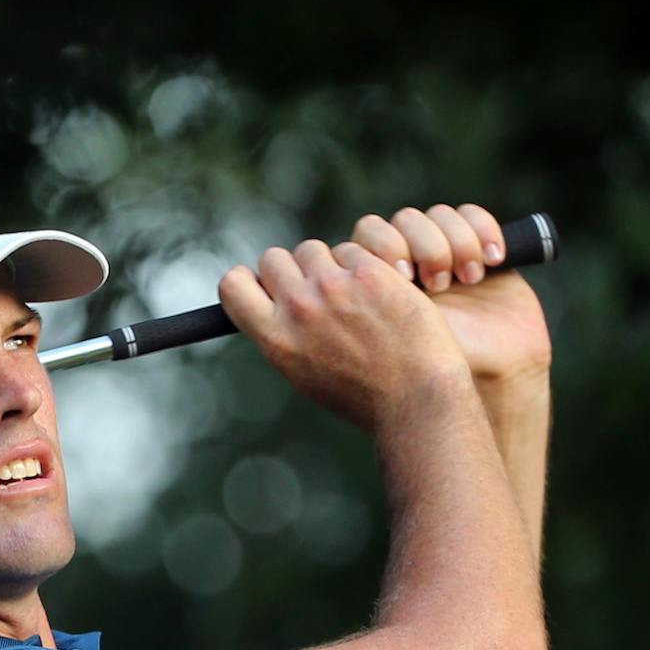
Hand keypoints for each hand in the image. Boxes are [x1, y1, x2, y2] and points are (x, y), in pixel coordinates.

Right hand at [217, 237, 472, 432]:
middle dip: (293, 270)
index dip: (250, 280)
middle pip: (274, 259)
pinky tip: (383, 294)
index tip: (269, 289)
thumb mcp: (305, 373)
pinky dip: (365, 266)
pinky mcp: (370, 274)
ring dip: (329, 264)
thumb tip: (275, 301)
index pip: (233, 284)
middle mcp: (297, 308)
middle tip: (319, 291)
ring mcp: (333, 287)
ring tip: (353, 295)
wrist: (416, 400)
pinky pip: (355, 251)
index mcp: (275, 338)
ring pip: (314, 249)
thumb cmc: (363, 396)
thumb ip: (285, 334)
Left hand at [349, 204, 551, 383]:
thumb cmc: (438, 368)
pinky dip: (483, 230)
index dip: (384, 244)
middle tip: (438, 284)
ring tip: (470, 280)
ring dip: (457, 242)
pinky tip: (494, 260)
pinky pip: (473, 215)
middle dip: (424, 246)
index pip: (369, 233)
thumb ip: (362, 307)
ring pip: (439, 216)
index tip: (402, 276)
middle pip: (405, 220)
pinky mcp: (480, 248)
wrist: (497, 374)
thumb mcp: (391, 339)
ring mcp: (444, 253)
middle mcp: (411, 262)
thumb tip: (339, 279)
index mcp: (380, 281)